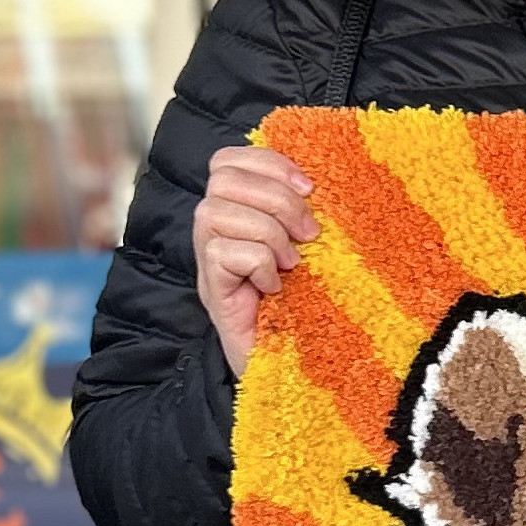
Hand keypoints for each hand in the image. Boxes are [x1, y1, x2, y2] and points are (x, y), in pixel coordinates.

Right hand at [194, 146, 316, 376]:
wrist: (291, 365)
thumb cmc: (304, 303)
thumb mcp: (308, 247)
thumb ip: (301, 212)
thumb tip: (318, 182)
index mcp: (237, 212)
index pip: (228, 160)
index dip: (267, 163)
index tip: (309, 188)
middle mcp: (213, 233)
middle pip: (223, 180)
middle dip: (276, 199)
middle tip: (308, 235)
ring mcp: (207, 262)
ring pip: (218, 213)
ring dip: (269, 234)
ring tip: (291, 264)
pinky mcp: (210, 291)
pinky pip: (225, 253)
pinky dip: (260, 265)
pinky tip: (275, 288)